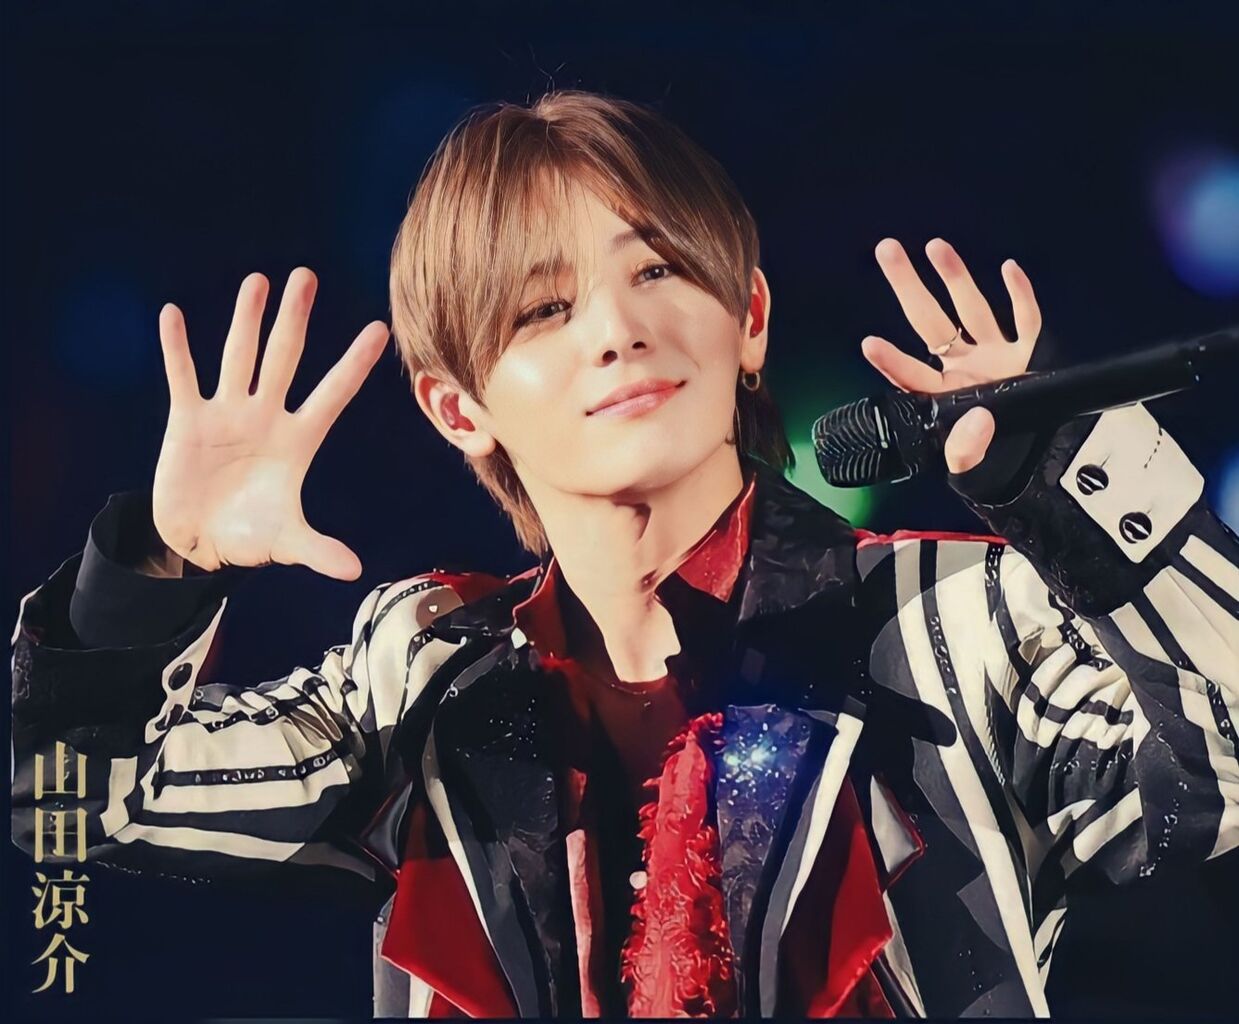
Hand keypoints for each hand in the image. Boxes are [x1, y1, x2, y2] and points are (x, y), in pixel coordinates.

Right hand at [151, 268, 389, 579]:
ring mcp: (228, 414)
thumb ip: (318, 550)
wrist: (199, 543)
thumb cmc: (249, 537)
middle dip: (294, 320)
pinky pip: (183, 378)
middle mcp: (266, 417)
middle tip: (306, 276)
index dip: (353, 364)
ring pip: (239, 356)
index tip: (378, 329)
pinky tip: (173, 315)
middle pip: (284, 359)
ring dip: (245, 320)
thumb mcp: (286, 542)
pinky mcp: (188, 420)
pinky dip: (177, 349)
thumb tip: (354, 571)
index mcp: (298, 441)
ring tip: (258, 281)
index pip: (333, 394)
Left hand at [860, 237, 1041, 473]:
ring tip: (935, 246)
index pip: (912, 376)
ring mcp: (994, 358)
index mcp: (941, 395)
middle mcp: (963, 368)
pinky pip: (1025, 322)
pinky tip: (1009, 269)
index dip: (892, 362)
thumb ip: (966, 451)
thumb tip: (979, 419)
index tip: (868, 343)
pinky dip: (1020, 296)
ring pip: (973, 310)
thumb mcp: (971, 466)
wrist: (1025, 456)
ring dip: (956, 278)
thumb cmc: (988, 457)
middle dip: (909, 286)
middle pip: (931, 321)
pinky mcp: (1026, 356)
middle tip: (886, 250)